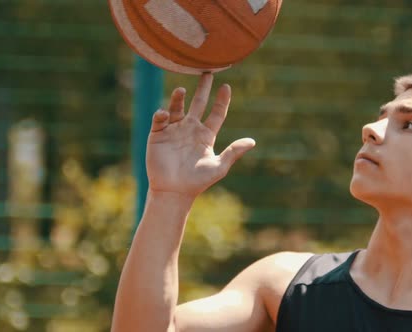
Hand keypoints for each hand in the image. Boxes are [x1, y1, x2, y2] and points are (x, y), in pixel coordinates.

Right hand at [146, 74, 254, 196]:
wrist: (174, 191)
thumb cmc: (198, 181)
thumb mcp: (219, 166)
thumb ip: (234, 152)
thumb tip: (252, 141)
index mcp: (206, 135)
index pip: (216, 113)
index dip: (222, 100)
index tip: (226, 87)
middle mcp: (191, 129)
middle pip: (198, 103)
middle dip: (203, 88)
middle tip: (207, 71)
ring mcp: (174, 130)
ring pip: (177, 107)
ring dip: (178, 98)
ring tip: (181, 90)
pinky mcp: (158, 135)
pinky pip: (159, 119)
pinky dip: (161, 114)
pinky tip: (164, 113)